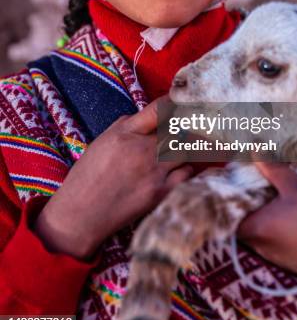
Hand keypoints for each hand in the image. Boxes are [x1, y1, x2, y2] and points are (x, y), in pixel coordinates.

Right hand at [34, 98, 192, 259]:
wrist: (81, 215)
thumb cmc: (87, 178)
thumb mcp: (101, 142)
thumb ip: (125, 126)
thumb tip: (147, 117)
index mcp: (125, 134)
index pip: (158, 109)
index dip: (175, 104)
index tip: (182, 104)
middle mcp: (142, 149)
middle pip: (178, 129)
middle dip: (185, 127)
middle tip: (192, 128)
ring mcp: (154, 170)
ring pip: (186, 149)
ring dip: (189, 147)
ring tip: (187, 150)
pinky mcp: (161, 192)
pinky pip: (187, 173)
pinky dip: (188, 168)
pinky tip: (184, 169)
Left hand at [237, 163, 296, 288]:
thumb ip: (272, 169)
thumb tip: (254, 150)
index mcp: (258, 229)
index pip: (229, 218)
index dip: (232, 203)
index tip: (239, 188)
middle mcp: (262, 248)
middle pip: (243, 228)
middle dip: (248, 210)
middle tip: (257, 190)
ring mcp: (277, 259)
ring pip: (259, 238)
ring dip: (263, 223)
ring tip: (274, 202)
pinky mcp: (291, 266)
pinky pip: (275, 248)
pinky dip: (277, 235)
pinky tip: (290, 219)